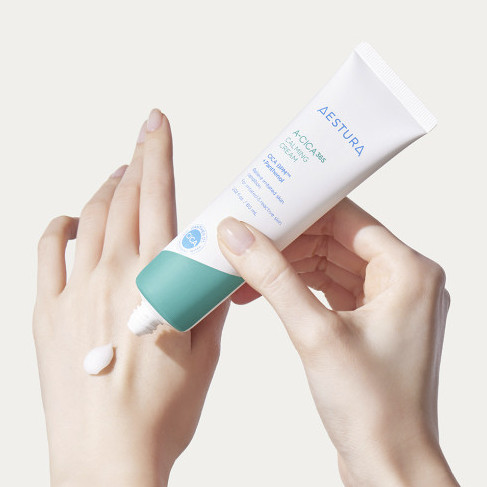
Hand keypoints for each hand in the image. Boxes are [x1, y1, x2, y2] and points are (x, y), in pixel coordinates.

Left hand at [33, 109, 228, 486]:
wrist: (109, 457)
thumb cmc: (161, 411)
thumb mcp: (205, 351)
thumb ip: (205, 299)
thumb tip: (207, 268)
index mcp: (156, 280)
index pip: (157, 197)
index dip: (156, 153)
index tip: (155, 123)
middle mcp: (113, 275)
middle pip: (122, 199)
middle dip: (134, 164)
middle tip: (142, 147)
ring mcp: (74, 291)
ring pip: (88, 218)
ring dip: (104, 191)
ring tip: (117, 180)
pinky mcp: (47, 312)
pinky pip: (47, 252)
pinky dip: (59, 228)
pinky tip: (70, 223)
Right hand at [217, 198, 458, 486]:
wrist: (387, 465)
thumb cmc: (374, 409)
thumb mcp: (315, 333)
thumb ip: (274, 277)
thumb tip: (240, 236)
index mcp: (409, 272)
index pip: (348, 218)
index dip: (303, 209)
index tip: (266, 206)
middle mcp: (404, 281)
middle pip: (335, 239)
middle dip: (289, 241)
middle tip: (248, 239)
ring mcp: (387, 302)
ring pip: (329, 263)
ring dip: (289, 265)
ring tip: (248, 268)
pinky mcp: (369, 321)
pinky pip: (329, 288)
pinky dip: (298, 286)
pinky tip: (266, 291)